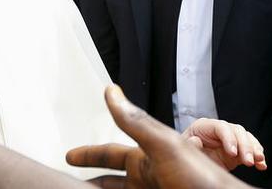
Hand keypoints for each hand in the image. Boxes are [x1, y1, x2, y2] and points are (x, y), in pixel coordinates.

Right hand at [66, 86, 253, 188]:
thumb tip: (112, 91)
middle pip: (110, 179)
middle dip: (91, 179)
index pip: (109, 154)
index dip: (88, 154)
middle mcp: (148, 176)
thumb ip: (136, 121)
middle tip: (71, 182)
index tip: (70, 155)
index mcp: (147, 157)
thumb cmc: (201, 178)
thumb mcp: (164, 146)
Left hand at [181, 118, 265, 170]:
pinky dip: (258, 156)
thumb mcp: (184, 147)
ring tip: (259, 161)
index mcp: (205, 126)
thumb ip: (189, 143)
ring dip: (255, 149)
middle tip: (248, 161)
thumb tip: (195, 140)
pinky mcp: (238, 151)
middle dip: (245, 146)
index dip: (229, 138)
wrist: (191, 162)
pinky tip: (261, 165)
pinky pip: (251, 150)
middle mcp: (220, 130)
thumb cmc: (186, 152)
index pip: (221, 127)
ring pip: (247, 138)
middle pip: (237, 131)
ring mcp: (231, 139)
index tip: (232, 153)